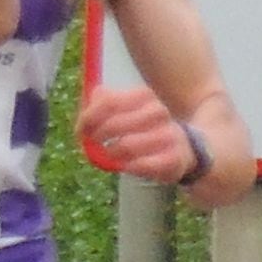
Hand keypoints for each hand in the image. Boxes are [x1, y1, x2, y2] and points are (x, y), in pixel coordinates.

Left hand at [78, 77, 202, 182]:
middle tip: (94, 144)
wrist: (180, 147)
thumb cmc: (141, 127)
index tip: (81, 130)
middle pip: (113, 124)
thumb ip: (101, 104)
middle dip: (97, 137)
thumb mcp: (123, 109)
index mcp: (144, 95)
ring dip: (111, 153)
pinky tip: (126, 164)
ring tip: (111, 154)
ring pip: (126, 145)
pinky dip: (127, 166)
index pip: (107, 102)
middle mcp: (159, 112)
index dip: (88, 118)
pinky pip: (141, 165)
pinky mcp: (173, 159)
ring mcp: (168, 135)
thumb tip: (87, 108)